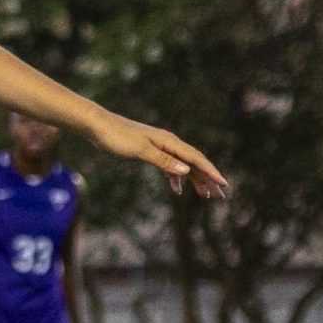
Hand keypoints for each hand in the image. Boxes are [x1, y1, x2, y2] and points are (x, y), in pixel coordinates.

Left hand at [91, 114, 228, 198]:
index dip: (211, 172)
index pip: (196, 158)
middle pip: (194, 162)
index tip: (224, 185)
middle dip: (208, 179)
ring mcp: (159, 146)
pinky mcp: (150, 150)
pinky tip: (177, 189)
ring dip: (195, 180)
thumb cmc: (117, 136)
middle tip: (220, 196)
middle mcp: (168, 143)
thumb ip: (163, 160)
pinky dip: (176, 177)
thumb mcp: (140, 150)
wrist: (98, 125)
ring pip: (183, 164)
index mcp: (169, 142)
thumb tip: (186, 170)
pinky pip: (170, 166)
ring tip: (205, 195)